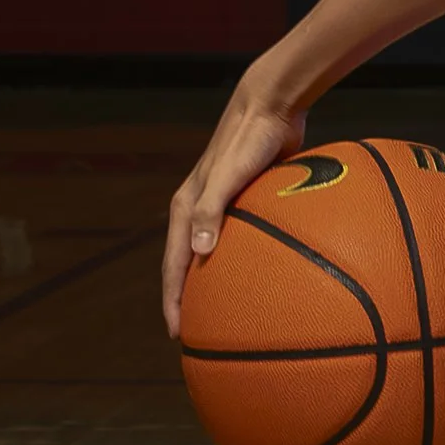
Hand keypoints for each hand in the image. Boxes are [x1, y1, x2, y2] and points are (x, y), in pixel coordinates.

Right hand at [161, 85, 306, 337]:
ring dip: (217, 286)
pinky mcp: (244, 203)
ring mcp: (221, 207)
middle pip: (188, 266)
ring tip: (231, 318)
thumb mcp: (230, 174)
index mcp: (186, 208)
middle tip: (201, 337)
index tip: (178, 336)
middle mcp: (198, 210)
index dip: (173, 302)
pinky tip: (268, 283)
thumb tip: (200, 253)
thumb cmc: (251, 139)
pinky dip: (246, 265)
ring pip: (214, 256)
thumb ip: (213, 210)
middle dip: (190, 302)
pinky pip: (242, 243)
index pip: (173, 265)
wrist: (271, 106)